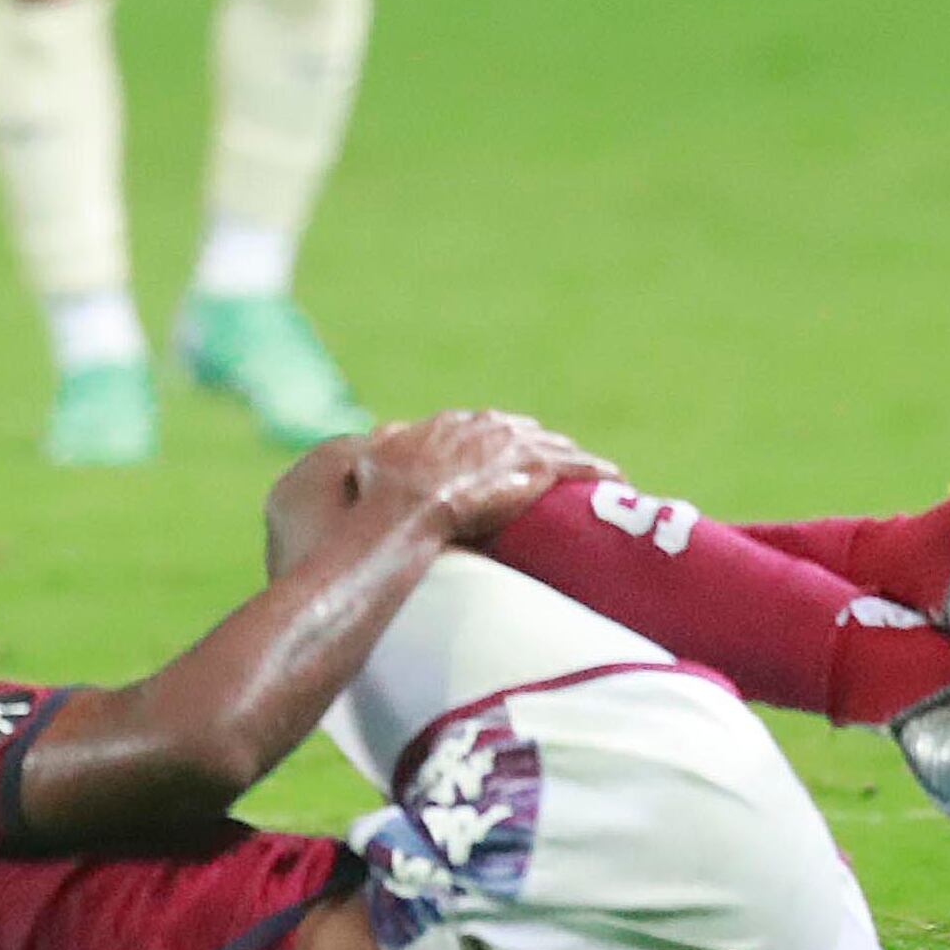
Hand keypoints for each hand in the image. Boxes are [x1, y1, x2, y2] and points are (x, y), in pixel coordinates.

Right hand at [262, 407, 603, 569]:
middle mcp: (461, 430)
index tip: (494, 454)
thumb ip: (349, 473)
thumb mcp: (337, 485)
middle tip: (548, 459)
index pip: (460, 428)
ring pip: (541, 444)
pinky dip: (590, 471)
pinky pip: (567, 467)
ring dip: (565, 455)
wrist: (385, 521)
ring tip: (590, 469)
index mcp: (424, 434)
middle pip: (505, 428)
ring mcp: (494, 448)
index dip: (480, 441)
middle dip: (527, 442)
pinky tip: (612, 477)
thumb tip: (337, 472)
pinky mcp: (522, 473)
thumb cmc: (354, 517)